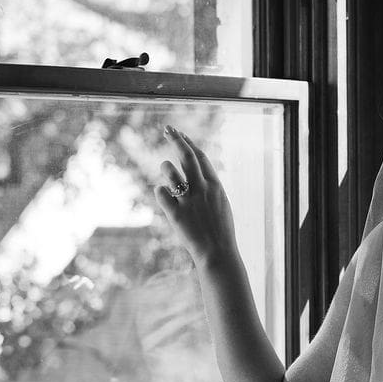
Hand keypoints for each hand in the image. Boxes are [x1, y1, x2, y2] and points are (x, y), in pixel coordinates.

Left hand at [154, 125, 238, 267]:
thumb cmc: (221, 230)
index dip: (189, 143)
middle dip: (176, 139)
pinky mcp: (175, 213)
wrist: (218, 252)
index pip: (201, 157)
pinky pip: (160, 193)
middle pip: (186, 156)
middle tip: (167, 129)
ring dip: (166, 167)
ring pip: (170, 171)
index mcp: (215, 185)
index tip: (181, 134)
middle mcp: (202, 189)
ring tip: (166, 168)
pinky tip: (165, 197)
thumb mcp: (221, 204)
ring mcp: (188, 200)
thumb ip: (210, 188)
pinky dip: (161, 192)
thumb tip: (200, 174)